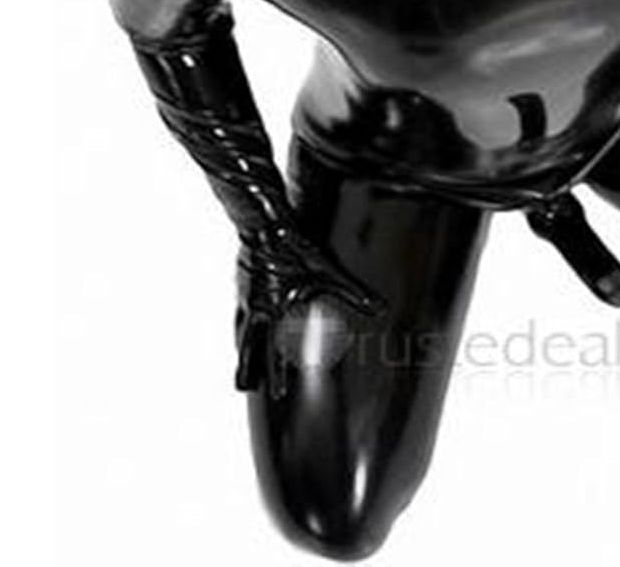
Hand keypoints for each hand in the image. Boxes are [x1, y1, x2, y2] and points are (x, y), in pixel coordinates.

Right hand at [233, 221, 384, 396]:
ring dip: (243, 348)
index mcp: (278, 309)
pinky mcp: (243, 284)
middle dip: (250, 368)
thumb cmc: (294, 247)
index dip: (277, 374)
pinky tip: (242, 330)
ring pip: (243, 331)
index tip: (278, 396)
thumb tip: (379, 308)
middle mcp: (259, 308)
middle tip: (245, 388)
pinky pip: (241, 313)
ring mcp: (248, 297)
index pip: (276, 350)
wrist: (264, 224)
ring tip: (240, 364)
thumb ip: (352, 293)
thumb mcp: (327, 272)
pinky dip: (241, 326)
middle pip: (251, 346)